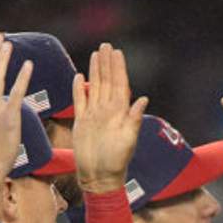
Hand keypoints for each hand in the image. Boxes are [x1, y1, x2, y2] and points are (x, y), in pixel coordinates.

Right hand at [72, 43, 147, 195]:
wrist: (99, 177)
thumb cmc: (116, 162)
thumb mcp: (129, 140)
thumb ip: (134, 119)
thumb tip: (143, 99)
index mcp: (119, 112)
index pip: (119, 84)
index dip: (118, 68)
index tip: (118, 52)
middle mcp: (107, 110)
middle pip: (107, 81)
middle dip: (107, 63)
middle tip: (107, 45)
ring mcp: (94, 115)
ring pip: (94, 87)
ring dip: (95, 71)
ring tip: (96, 55)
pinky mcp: (82, 122)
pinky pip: (80, 101)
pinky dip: (79, 89)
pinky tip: (79, 77)